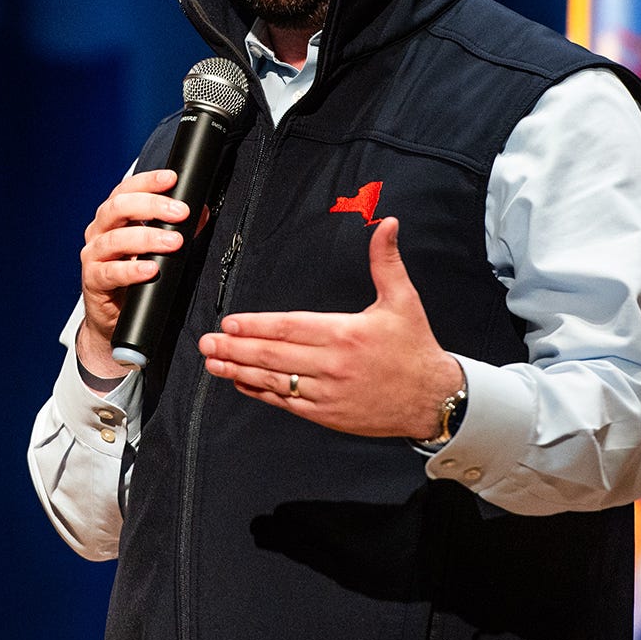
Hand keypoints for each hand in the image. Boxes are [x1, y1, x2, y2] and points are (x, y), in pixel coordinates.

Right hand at [75, 168, 189, 379]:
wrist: (114, 317)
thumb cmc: (136, 277)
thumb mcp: (158, 249)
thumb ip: (177, 228)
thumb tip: (201, 211)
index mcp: (113, 218)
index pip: (126, 190)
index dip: (148, 181)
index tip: (171, 178)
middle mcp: (99, 232)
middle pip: (117, 208)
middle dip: (151, 206)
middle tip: (181, 212)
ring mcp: (93, 256)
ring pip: (114, 239)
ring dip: (147, 238)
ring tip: (174, 242)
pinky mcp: (92, 281)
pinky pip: (109, 272)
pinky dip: (130, 270)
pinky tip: (150, 269)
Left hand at [197, 217, 463, 438]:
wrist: (434, 399)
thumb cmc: (415, 348)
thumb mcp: (403, 300)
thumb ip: (386, 262)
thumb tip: (386, 224)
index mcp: (345, 335)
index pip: (290, 328)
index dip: (256, 326)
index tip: (230, 323)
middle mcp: (332, 366)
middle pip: (273, 356)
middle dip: (235, 349)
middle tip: (207, 343)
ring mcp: (327, 394)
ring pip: (274, 381)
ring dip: (239, 371)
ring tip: (214, 362)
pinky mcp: (327, 415)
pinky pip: (286, 403)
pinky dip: (261, 393)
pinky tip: (241, 383)